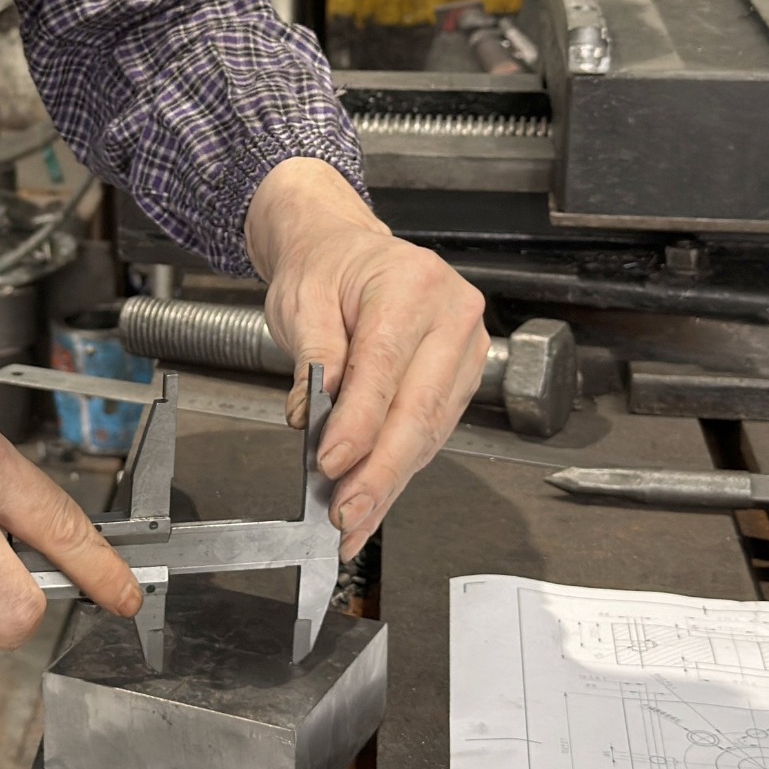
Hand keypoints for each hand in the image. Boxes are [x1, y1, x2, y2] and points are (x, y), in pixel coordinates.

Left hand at [246, 158, 487, 557]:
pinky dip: (402, 468)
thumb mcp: (302, 298)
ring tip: (355, 519)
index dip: (359, 423)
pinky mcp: (463, 376)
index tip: (331, 464)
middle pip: (419, 408)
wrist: (345, 249)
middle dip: (380, 470)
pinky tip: (376, 497)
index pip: (385, 366)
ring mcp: (466, 347)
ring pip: (429, 430)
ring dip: (390, 481)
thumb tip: (313, 416)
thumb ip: (314, 356)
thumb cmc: (326, 267)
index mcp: (411, 284)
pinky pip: (432, 430)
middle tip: (346, 512)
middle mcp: (452, 314)